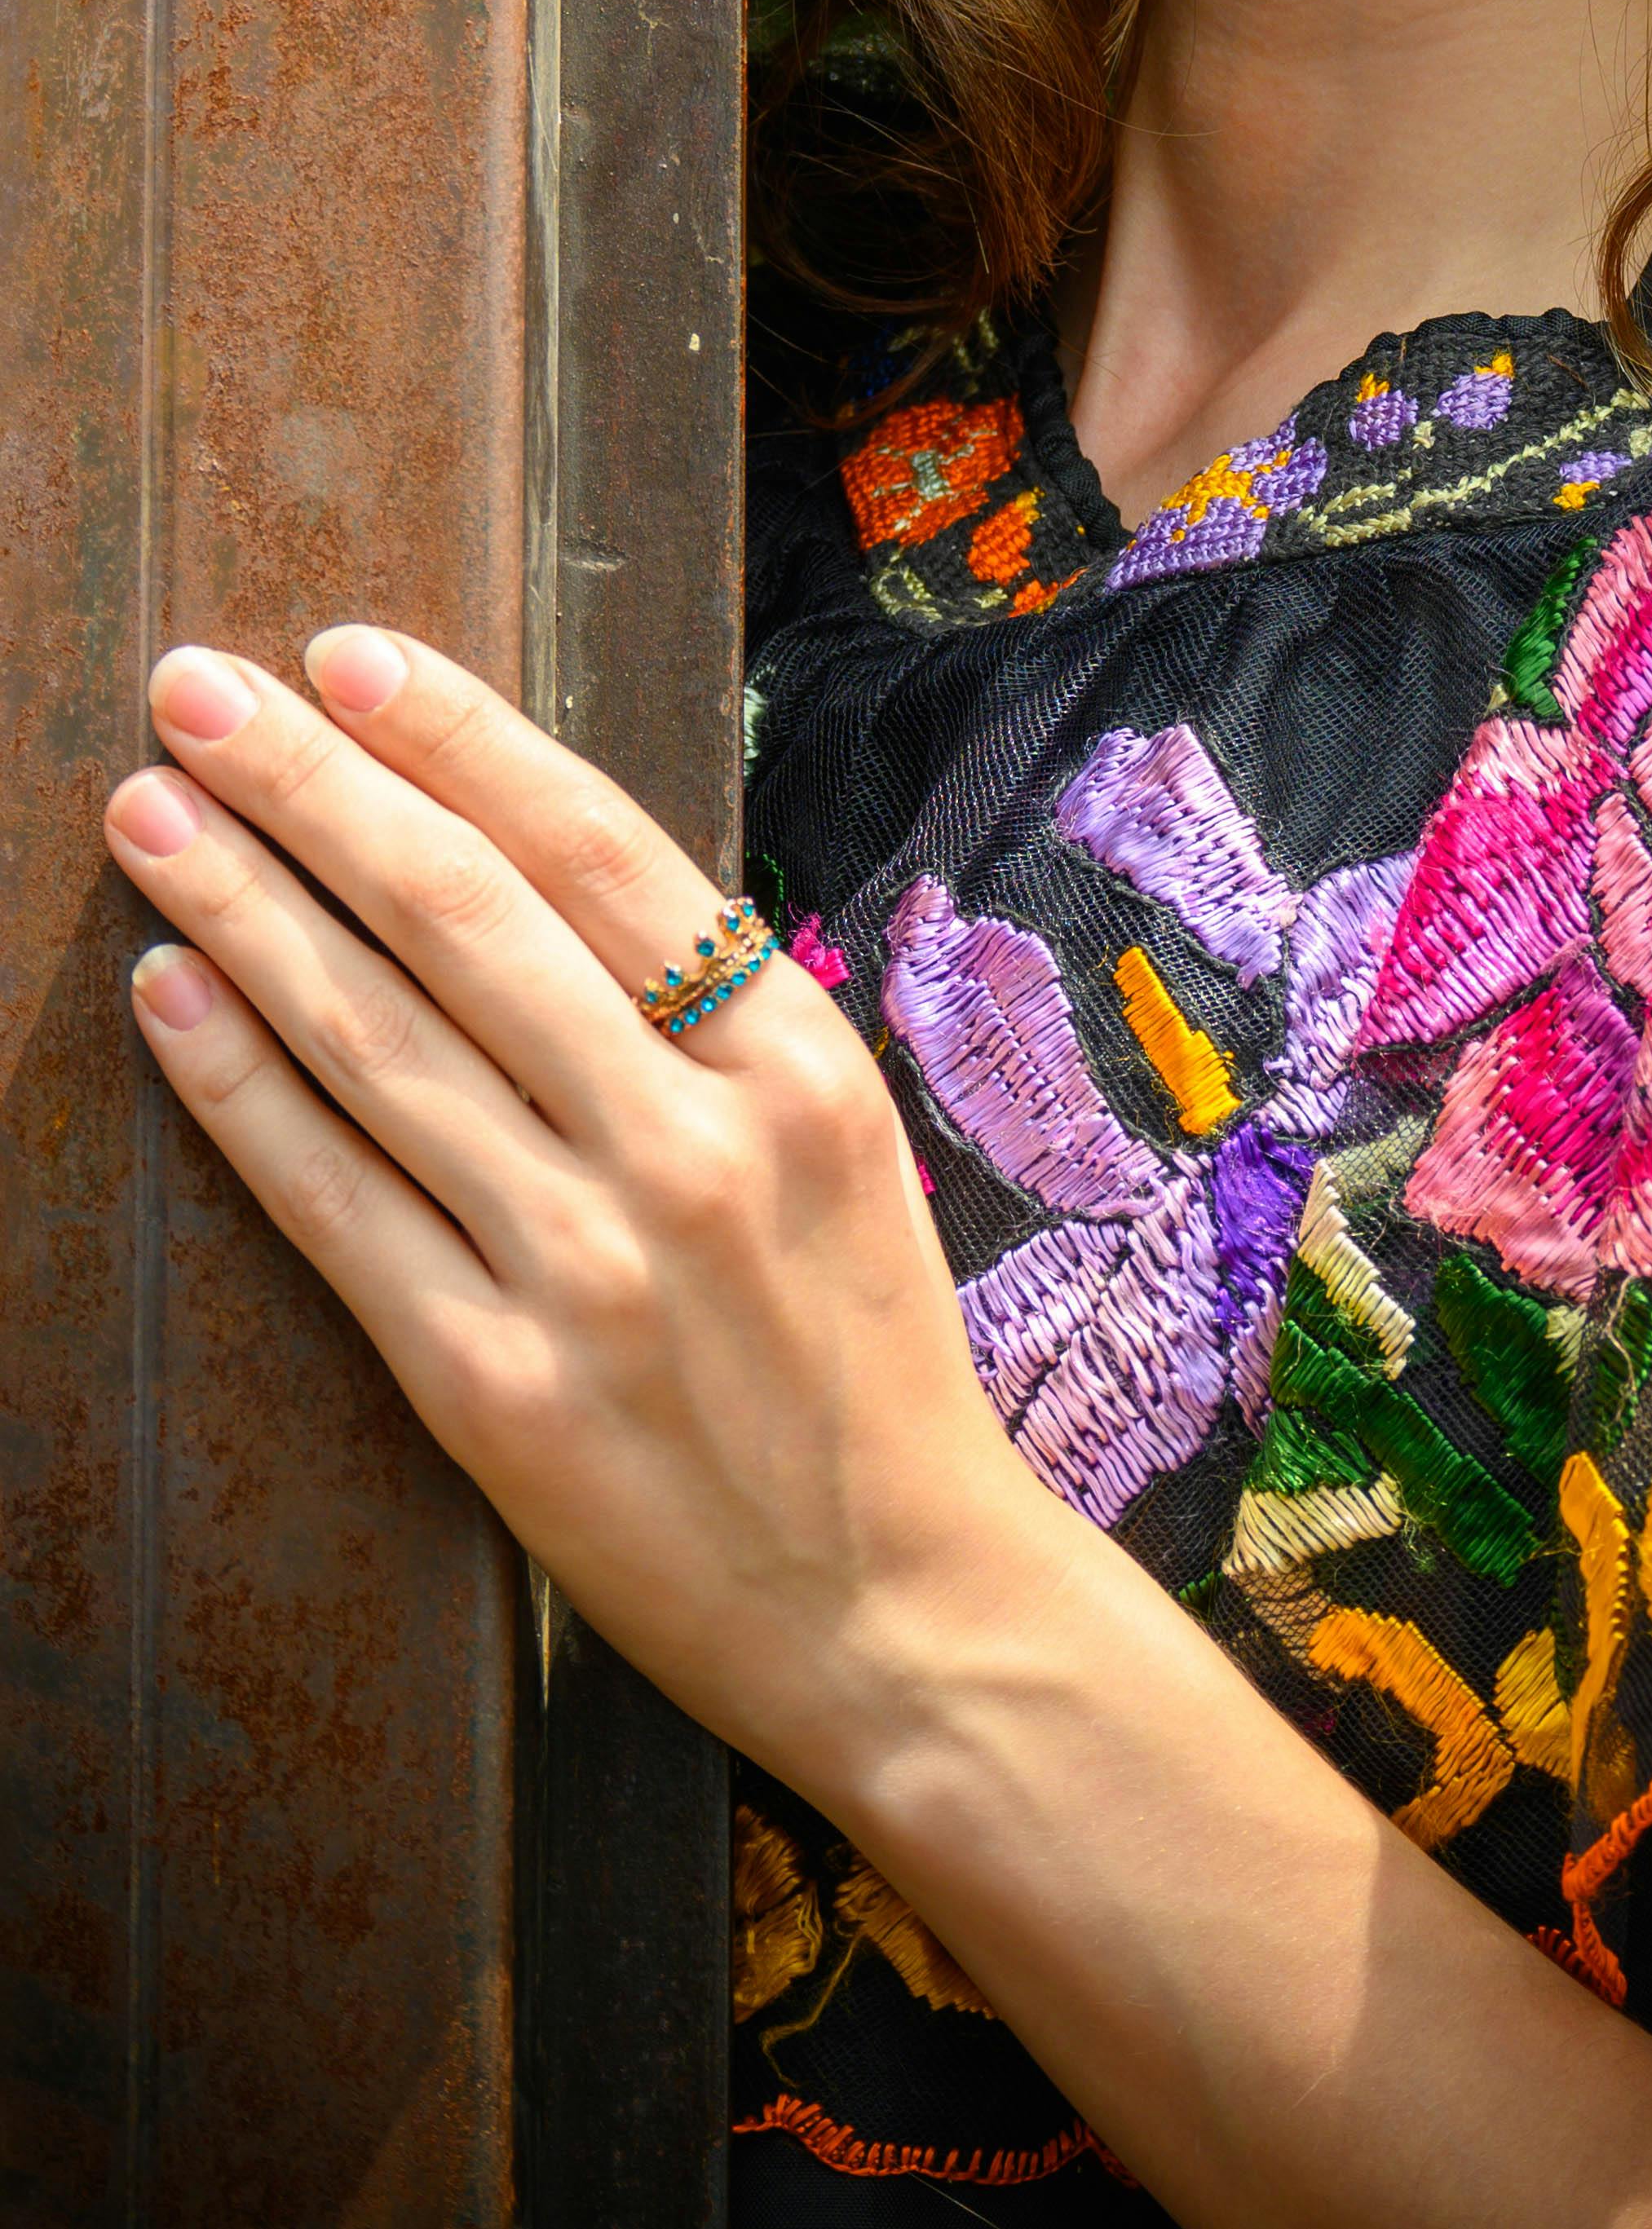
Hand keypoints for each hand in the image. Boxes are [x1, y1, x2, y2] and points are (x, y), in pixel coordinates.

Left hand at [103, 628, 1056, 1799]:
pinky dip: (241, 1088)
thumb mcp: (840, 1136)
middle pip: (461, 918)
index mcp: (792, 1062)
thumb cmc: (860, 1351)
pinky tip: (172, 994)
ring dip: (242, 909)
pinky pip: (336, 1205)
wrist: (896, 1600)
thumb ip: (708, 1012)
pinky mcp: (492, 1389)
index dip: (457, 739)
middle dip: (311, 786)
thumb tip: (524, 857)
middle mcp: (691, 1146)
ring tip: (149, 814)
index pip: (596, 851)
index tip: (345, 656)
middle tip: (194, 692)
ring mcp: (588, 1270)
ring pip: (376, 1044)